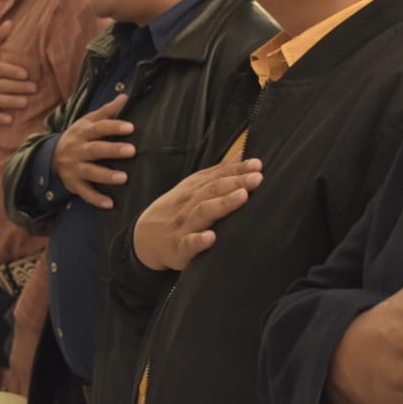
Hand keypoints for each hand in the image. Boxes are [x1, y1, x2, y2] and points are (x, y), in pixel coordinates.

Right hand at [52, 95, 134, 208]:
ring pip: (90, 172)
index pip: (99, 128)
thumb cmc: (78, 136)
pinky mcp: (74, 184)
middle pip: (95, 150)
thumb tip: (125, 96)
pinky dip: (96, 199)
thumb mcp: (88, 121)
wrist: (51, 156)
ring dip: (106, 176)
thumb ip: (107, 111)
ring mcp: (75, 168)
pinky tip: (110, 204)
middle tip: (132, 151)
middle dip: (113, 150)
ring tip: (124, 178)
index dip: (114, 127)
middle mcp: (78, 150)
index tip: (131, 127)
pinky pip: (85, 193)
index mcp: (83, 132)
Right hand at [133, 156, 262, 271]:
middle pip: (213, 190)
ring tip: (242, 196)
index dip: (238, 170)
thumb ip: (219, 172)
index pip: (218, 176)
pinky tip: (212, 238)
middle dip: (235, 182)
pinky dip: (198, 241)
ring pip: (202, 212)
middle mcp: (189, 204)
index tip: (258, 165)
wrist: (144, 238)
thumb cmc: (177, 210)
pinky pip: (188, 244)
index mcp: (194, 189)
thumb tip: (244, 154)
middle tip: (257, 178)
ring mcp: (184, 226)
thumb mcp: (194, 187)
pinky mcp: (179, 249)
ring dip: (223, 204)